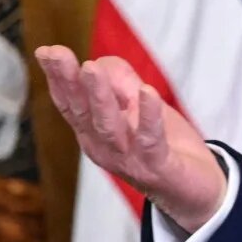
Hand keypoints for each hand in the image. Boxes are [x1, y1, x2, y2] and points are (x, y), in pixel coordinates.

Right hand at [35, 46, 226, 232]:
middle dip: (69, 81)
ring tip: (91, 68)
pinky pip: (150, 140)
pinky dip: (148, 116)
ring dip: (100, 96)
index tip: (46, 51)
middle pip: (82, 112)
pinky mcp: (157, 167)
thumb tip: (99, 61)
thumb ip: (120, 84)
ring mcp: (128, 159)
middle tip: (58, 54)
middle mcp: (104, 146)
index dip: (57, 78)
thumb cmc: (163, 145)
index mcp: (94, 132)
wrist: (195, 190)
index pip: (71, 103)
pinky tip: (147, 92)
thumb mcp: (140, 108)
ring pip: (109, 126)